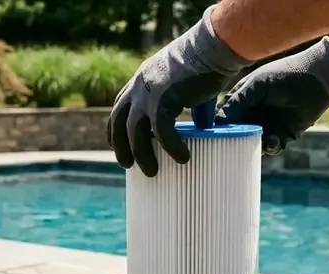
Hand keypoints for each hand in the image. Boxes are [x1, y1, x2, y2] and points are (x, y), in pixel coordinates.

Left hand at [107, 6, 250, 176]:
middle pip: (119, 121)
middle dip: (120, 145)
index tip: (116, 144)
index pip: (119, 106)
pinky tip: (182, 158)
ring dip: (141, 155)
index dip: (116, 127)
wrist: (213, 47)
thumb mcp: (191, 85)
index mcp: (141, 80)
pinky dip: (171, 148)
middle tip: (127, 165)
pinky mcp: (162, 100)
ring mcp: (148, 93)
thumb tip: (204, 127)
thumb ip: (193, 106)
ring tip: (152, 172)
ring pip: (135, 132)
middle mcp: (139, 86)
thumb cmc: (207, 62)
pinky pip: (161, 133)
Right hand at [217, 37, 328, 154]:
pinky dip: (270, 147)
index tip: (213, 135)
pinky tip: (273, 140)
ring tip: (259, 139)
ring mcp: (266, 126)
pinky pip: (271, 148)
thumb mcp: (256, 86)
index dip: (218, 126)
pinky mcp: (282, 136)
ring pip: (251, 143)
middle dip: (234, 139)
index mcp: (242, 100)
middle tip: (232, 144)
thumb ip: (237, 102)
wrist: (317, 80)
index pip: (224, 117)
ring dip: (253, 145)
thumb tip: (217, 121)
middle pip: (236, 133)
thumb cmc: (284, 76)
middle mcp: (252, 115)